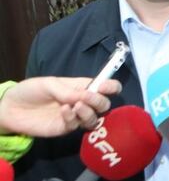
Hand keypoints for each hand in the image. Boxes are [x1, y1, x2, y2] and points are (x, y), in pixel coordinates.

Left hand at [0, 76, 121, 136]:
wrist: (11, 108)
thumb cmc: (32, 90)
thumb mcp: (50, 84)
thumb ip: (68, 90)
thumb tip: (86, 96)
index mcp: (82, 87)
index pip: (105, 86)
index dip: (111, 87)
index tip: (109, 88)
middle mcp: (82, 102)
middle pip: (103, 105)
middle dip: (99, 101)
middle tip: (86, 98)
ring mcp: (74, 117)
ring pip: (94, 119)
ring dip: (88, 112)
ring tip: (76, 106)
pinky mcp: (64, 128)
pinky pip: (76, 126)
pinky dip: (73, 118)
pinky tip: (64, 111)